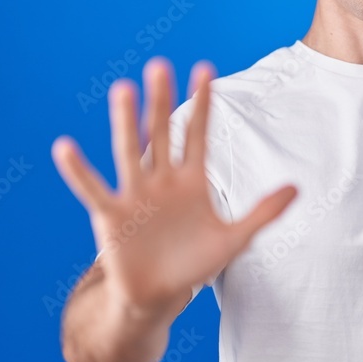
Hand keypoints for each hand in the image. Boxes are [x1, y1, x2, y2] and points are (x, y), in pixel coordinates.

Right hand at [52, 58, 296, 317]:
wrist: (158, 296)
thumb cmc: (195, 263)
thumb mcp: (234, 239)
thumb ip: (264, 213)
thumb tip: (297, 188)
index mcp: (191, 180)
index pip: (198, 133)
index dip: (202, 103)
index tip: (205, 68)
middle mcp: (162, 180)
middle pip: (162, 133)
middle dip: (161, 101)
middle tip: (159, 65)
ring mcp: (135, 195)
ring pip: (130, 152)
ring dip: (126, 122)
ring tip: (123, 89)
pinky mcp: (111, 217)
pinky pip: (93, 190)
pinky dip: (78, 171)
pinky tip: (65, 147)